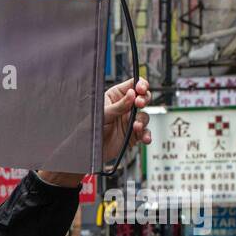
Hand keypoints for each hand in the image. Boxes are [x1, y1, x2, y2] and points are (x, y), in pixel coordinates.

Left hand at [37, 78, 151, 184]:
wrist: (89, 150)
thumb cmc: (89, 129)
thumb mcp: (103, 114)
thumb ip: (119, 105)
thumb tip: (132, 94)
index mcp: (116, 97)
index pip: (132, 85)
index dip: (140, 85)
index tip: (141, 89)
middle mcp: (125, 107)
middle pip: (143, 98)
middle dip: (144, 100)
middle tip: (139, 104)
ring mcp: (130, 120)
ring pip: (144, 115)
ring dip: (142, 120)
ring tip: (136, 126)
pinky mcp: (133, 134)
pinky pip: (144, 132)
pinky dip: (146, 135)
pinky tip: (144, 137)